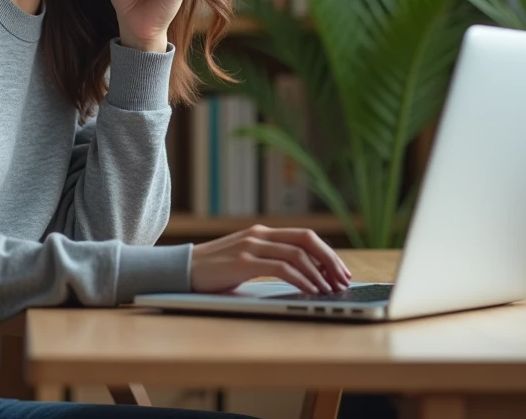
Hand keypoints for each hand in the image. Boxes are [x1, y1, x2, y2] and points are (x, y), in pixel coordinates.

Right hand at [190, 225, 352, 293]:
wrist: (181, 270)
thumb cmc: (213, 271)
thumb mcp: (244, 260)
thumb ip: (267, 260)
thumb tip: (301, 277)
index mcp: (262, 233)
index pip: (304, 236)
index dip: (327, 252)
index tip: (340, 271)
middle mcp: (259, 235)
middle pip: (307, 240)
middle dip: (330, 260)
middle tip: (343, 280)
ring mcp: (251, 246)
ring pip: (297, 254)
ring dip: (319, 274)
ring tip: (330, 290)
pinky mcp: (243, 262)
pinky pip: (281, 268)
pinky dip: (301, 279)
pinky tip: (310, 291)